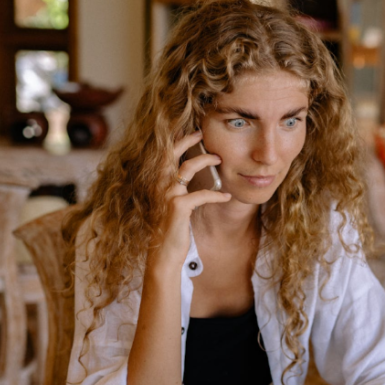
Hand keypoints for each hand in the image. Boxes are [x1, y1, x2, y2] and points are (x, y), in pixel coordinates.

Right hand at [149, 131, 230, 271]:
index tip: (191, 131)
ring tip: (220, 160)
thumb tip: (197, 176)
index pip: (165, 155)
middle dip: (188, 140)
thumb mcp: (174, 204)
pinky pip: (202, 194)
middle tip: (203, 134)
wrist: (164, 253)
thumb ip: (180, 189)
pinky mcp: (178, 207)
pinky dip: (216, 194)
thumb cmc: (171, 229)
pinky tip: (227, 196)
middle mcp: (159, 185)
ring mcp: (167, 194)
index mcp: (157, 183)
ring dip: (206, 160)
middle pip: (172, 152)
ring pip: (188, 167)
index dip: (176, 140)